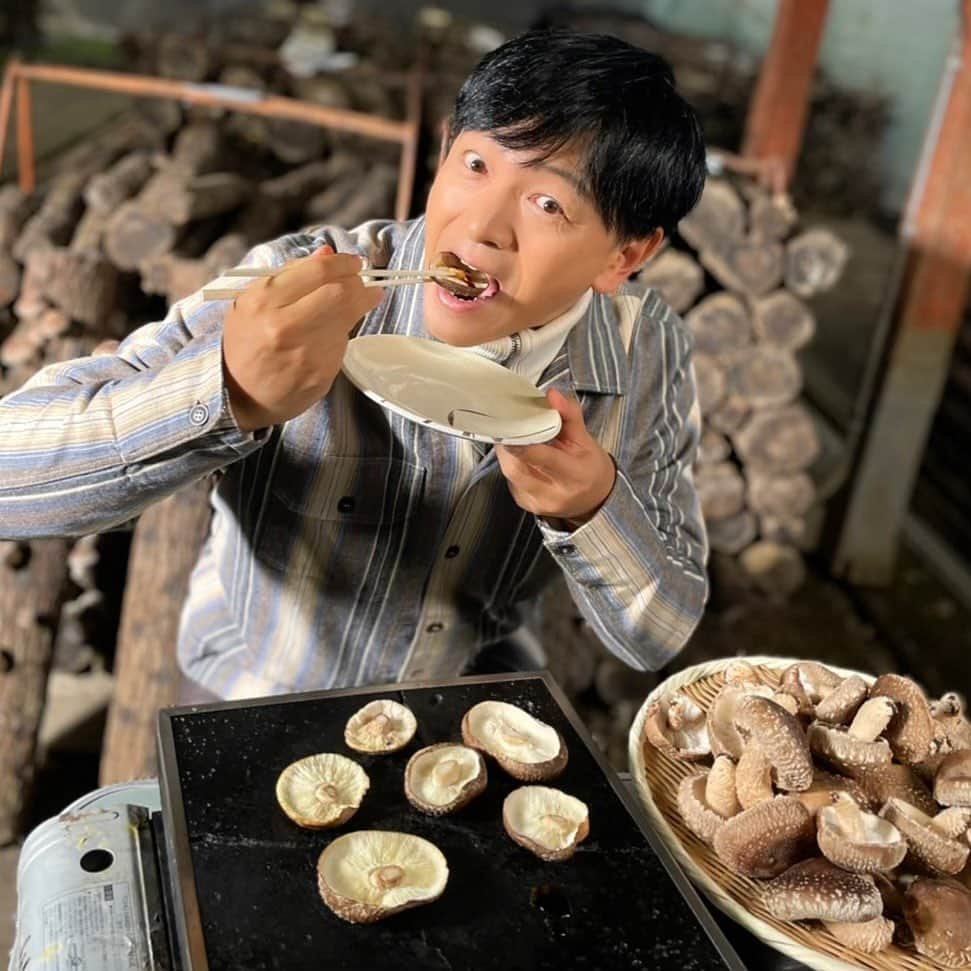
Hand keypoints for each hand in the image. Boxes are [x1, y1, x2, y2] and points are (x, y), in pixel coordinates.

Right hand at [221, 246, 381, 430]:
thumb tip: (326, 253)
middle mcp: (285, 326)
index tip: (354, 262)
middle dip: (357, 283)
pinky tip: (333, 332)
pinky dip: (343, 333)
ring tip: (359, 301)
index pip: (318, 272)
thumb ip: (290, 274)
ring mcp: (306, 352)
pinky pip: (342, 343)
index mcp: (264, 301)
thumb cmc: (246, 343)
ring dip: (358, 306)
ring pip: (348, 318)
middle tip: (361, 281)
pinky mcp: (321, 373)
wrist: (240, 395)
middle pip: (341, 293)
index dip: (344, 263)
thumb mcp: (252, 301)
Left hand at [495, 388, 615, 525]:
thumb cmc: (590, 467)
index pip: (541, 456)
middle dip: (508, 444)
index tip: (510, 423)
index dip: (521, 439)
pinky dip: (512, 465)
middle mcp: (555, 494)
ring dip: (507, 453)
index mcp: (574, 475)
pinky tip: (519, 457)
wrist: (595, 499)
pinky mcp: (526, 504)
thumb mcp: (586, 439)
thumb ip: (568, 415)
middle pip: (516, 468)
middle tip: (507, 426)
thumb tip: (552, 395)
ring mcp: (538, 503)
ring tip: (514, 439)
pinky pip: (510, 481)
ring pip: (509, 474)